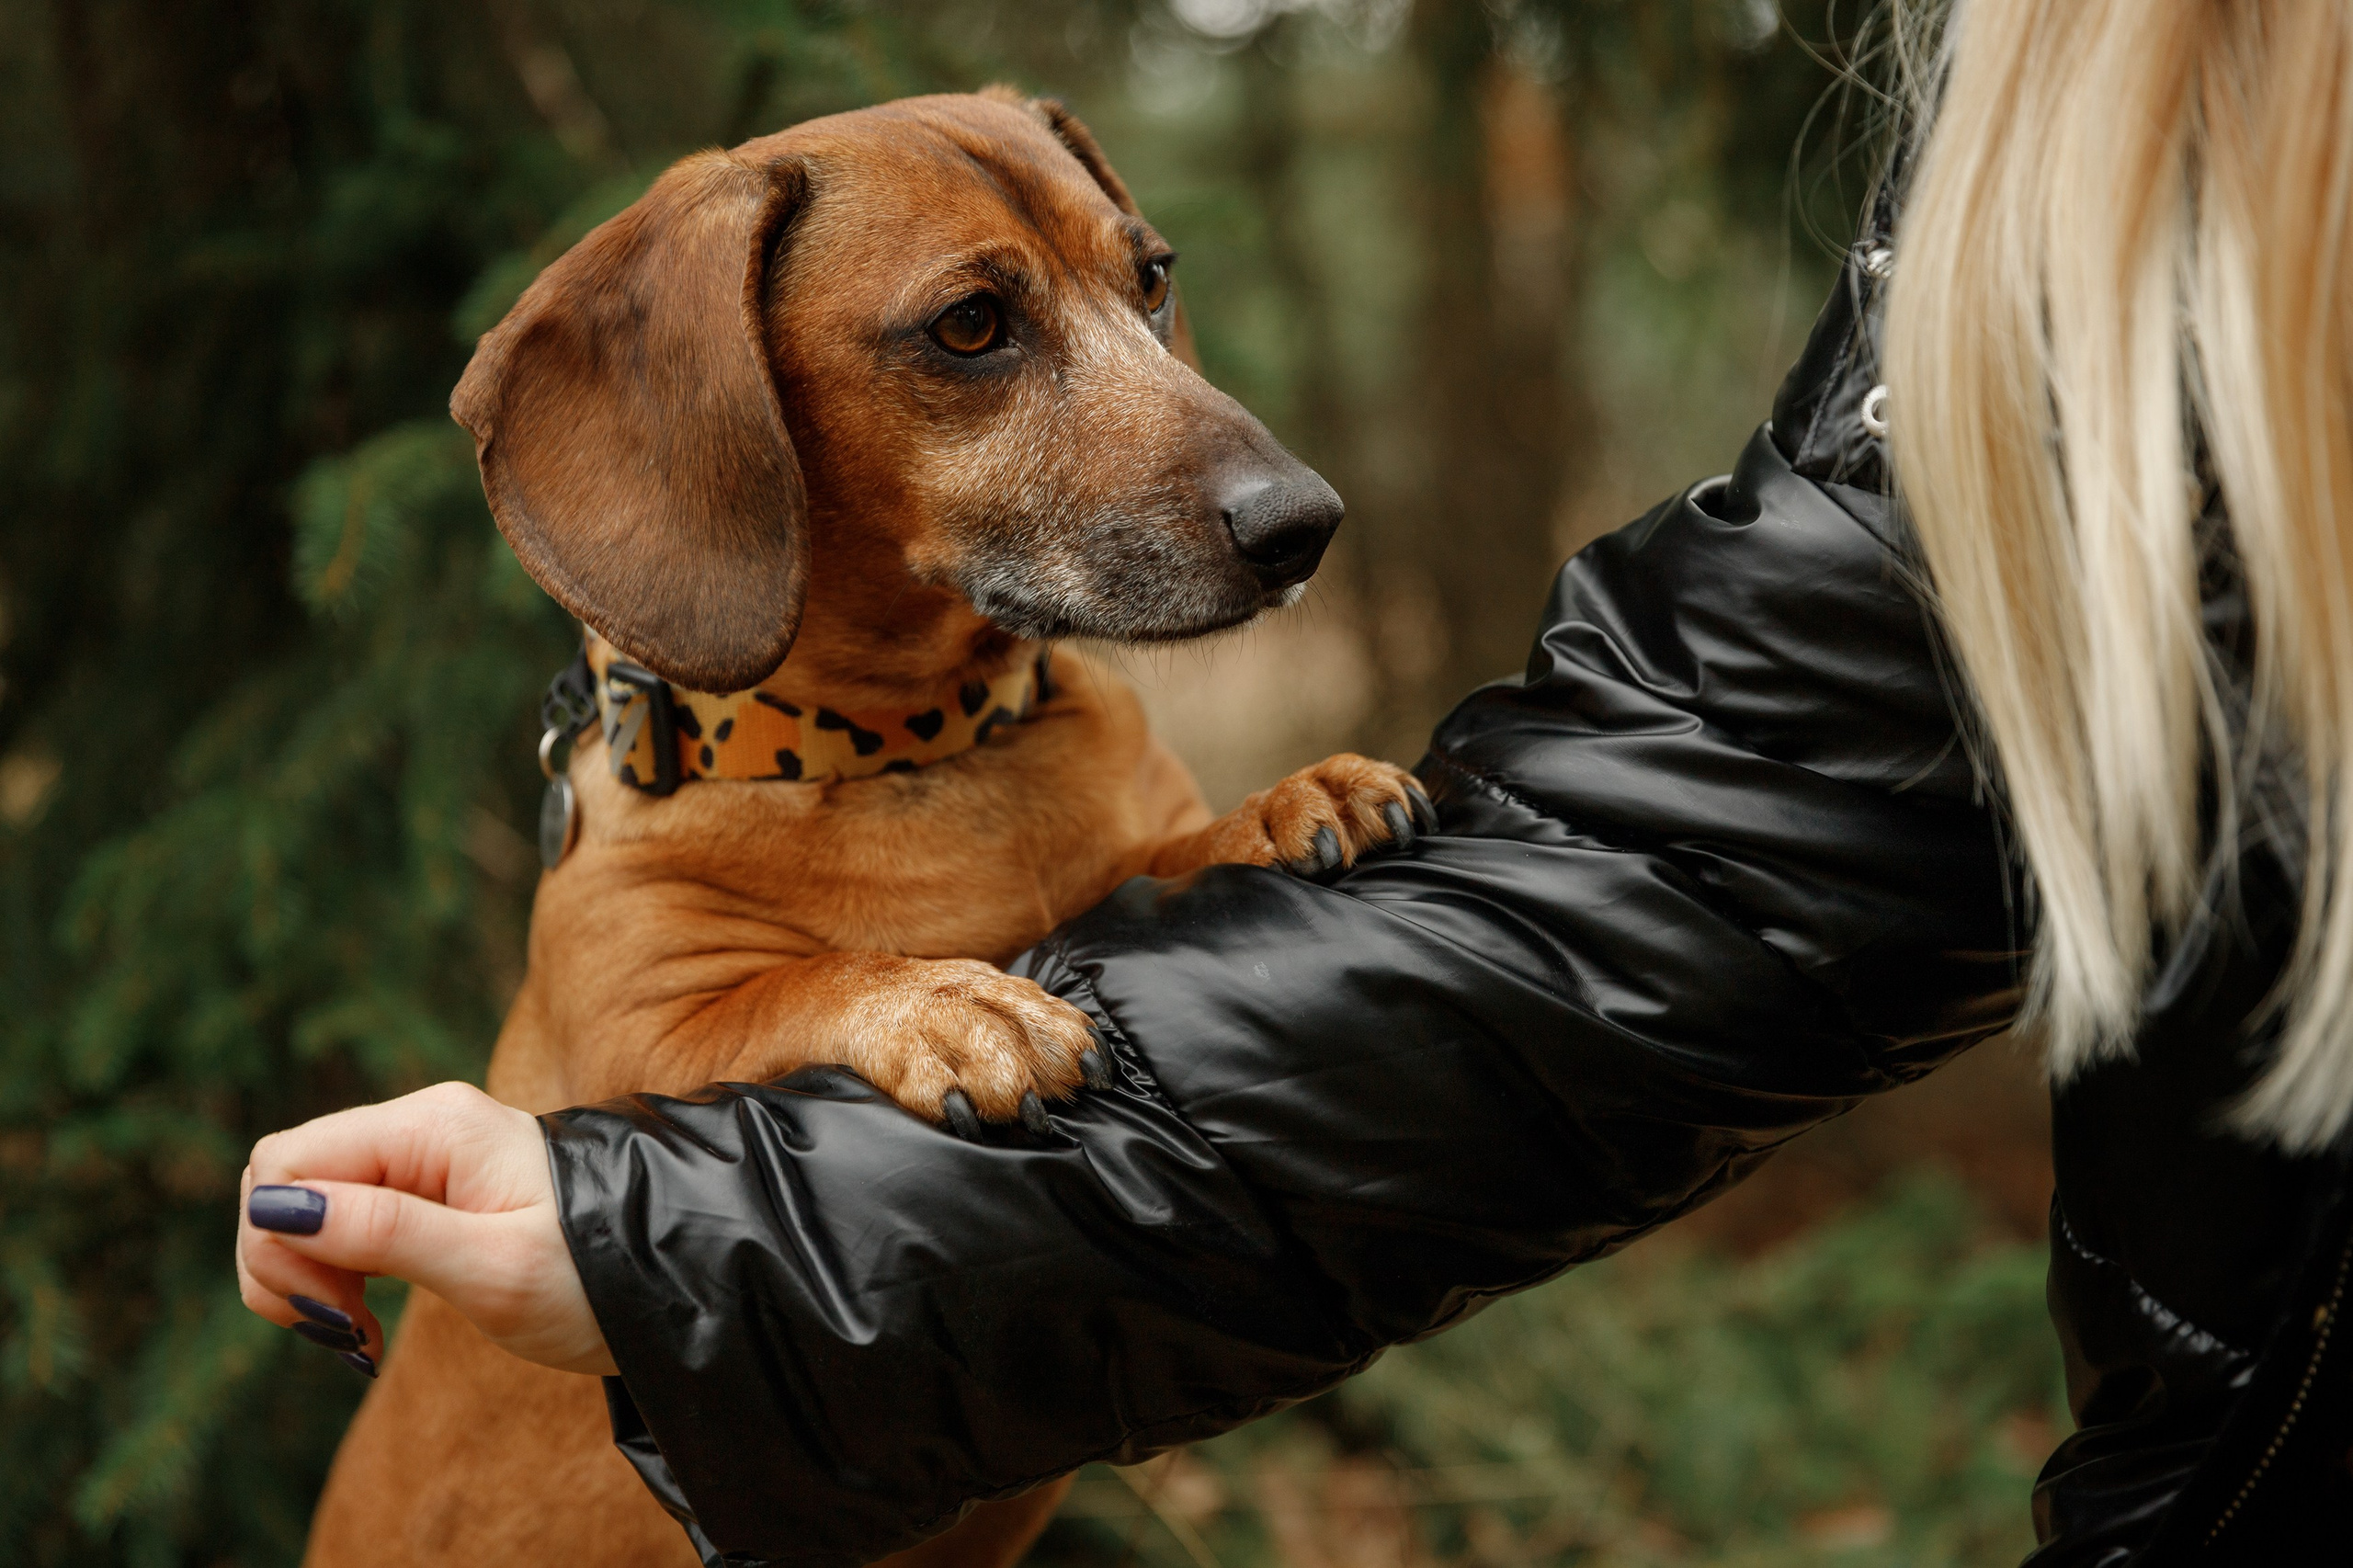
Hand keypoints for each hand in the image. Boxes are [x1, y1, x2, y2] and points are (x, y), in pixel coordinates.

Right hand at [235, 1082, 616, 1376]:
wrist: (675, 1277)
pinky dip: (338, 1275)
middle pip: (284, 1177)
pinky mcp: (434, 1191)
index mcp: (432, 1128)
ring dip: (308, 1275)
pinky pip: (346, 1221)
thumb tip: (276, 1205)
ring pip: (308, 1202)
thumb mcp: (493, 1268)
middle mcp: (422, 1126)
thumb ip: (386, 1233)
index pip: (285, 1162)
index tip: (328, 1313)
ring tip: (359, 1332)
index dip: (276, 1241)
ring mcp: (427, 1156)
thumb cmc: (598, 1275)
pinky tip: (367, 1321)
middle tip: (343, 1328)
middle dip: (284, 1261)